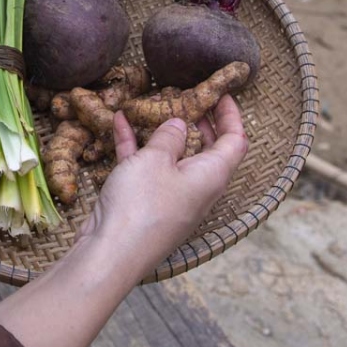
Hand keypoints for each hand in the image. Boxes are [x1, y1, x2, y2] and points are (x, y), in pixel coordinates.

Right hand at [75, 95, 247, 282]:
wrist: (111, 252)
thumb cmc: (141, 204)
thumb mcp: (156, 160)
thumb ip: (169, 136)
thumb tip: (180, 124)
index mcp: (211, 176)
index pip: (235, 141)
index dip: (231, 115)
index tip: (222, 93)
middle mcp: (197, 187)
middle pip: (207, 149)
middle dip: (199, 121)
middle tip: (188, 96)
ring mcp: (171, 196)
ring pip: (174, 157)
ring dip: (165, 131)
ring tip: (154, 104)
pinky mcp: (146, 202)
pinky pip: (146, 167)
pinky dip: (137, 145)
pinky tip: (120, 122)